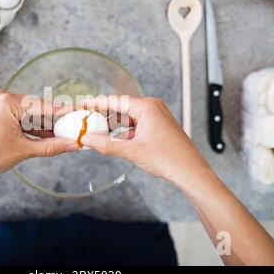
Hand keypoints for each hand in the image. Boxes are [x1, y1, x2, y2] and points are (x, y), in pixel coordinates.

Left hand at [0, 90, 76, 190]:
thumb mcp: (25, 151)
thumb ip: (51, 146)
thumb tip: (73, 144)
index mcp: (8, 102)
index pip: (43, 106)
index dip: (63, 111)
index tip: (79, 111)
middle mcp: (3, 96)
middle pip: (38, 108)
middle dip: (54, 120)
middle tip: (73, 127)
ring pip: (31, 112)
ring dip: (44, 124)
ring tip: (62, 134)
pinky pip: (22, 115)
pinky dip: (33, 125)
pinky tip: (47, 134)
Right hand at [80, 96, 212, 187]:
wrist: (191, 172)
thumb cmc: (169, 158)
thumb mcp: (132, 151)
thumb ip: (107, 145)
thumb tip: (88, 140)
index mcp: (147, 107)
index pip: (115, 101)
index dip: (96, 103)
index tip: (83, 104)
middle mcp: (152, 107)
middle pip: (121, 108)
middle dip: (103, 116)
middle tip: (86, 120)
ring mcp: (156, 117)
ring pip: (128, 118)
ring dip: (113, 126)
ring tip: (97, 133)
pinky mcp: (158, 127)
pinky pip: (136, 125)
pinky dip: (124, 132)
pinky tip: (113, 141)